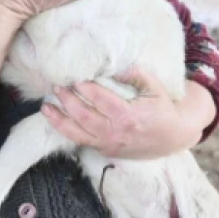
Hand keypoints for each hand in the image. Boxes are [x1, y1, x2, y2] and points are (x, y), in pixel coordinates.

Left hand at [40, 68, 208, 159]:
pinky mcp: (105, 150)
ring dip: (59, 120)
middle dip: (68, 101)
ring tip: (46, 106)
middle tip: (57, 86)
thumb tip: (117, 67)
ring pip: (78, 133)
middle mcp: (116, 132)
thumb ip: (137, 75)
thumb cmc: (162, 109)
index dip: (87, 89)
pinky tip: (54, 119)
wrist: (172, 138)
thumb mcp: (156, 88)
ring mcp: (109, 143)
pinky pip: (81, 141)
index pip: (102, 101)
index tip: (76, 78)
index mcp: (129, 116)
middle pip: (85, 117)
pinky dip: (66, 131)